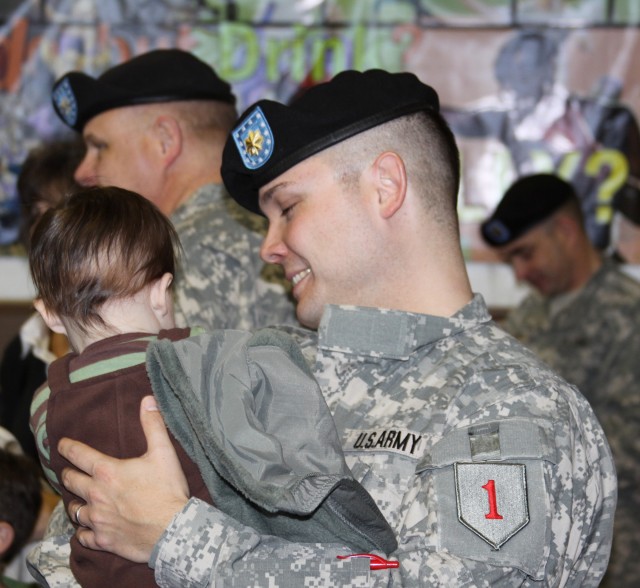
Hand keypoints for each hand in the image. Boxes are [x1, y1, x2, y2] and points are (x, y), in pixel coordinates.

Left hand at [59, 395, 189, 562]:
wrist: (173, 530)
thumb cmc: (168, 490)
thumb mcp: (164, 452)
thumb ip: (153, 424)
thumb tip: (147, 399)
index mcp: (108, 472)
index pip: (79, 455)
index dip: (67, 447)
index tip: (61, 444)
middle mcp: (96, 495)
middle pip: (72, 482)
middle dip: (68, 474)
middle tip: (68, 471)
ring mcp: (98, 520)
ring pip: (74, 511)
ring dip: (74, 502)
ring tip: (76, 499)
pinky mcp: (103, 540)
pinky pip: (83, 536)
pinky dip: (83, 531)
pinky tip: (86, 529)